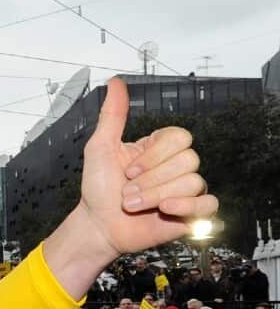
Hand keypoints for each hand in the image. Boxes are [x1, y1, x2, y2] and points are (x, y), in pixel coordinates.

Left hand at [76, 78, 216, 255]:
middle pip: (188, 160)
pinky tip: (165, 209)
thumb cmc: (99, 189)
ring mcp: (186, 189)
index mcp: (159, 149)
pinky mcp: (192, 212)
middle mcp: (175, 167)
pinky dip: (187, 207)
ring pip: (193, 182)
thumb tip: (115, 83)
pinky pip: (209, 204)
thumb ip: (113, 115)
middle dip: (151, 179)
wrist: (99, 225)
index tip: (128, 169)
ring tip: (134, 204)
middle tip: (128, 190)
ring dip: (156, 196)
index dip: (155, 155)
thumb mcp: (100, 147)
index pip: (180, 137)